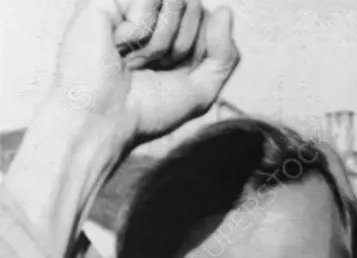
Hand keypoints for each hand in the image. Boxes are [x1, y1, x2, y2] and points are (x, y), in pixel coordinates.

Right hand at [52, 0, 240, 145]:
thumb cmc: (146, 109)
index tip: (169, 72)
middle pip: (195, 7)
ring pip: (176, 0)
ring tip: (130, 58)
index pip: (209, 19)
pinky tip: (115, 44)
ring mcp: (127, 3)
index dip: (198, 51)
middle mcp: (149, 12)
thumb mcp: (201, 90)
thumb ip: (224, 55)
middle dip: (180, 45)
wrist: (104, 120)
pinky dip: (139, 29)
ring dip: (159, 41)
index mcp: (169, 30)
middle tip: (147, 66)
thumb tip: (225, 11)